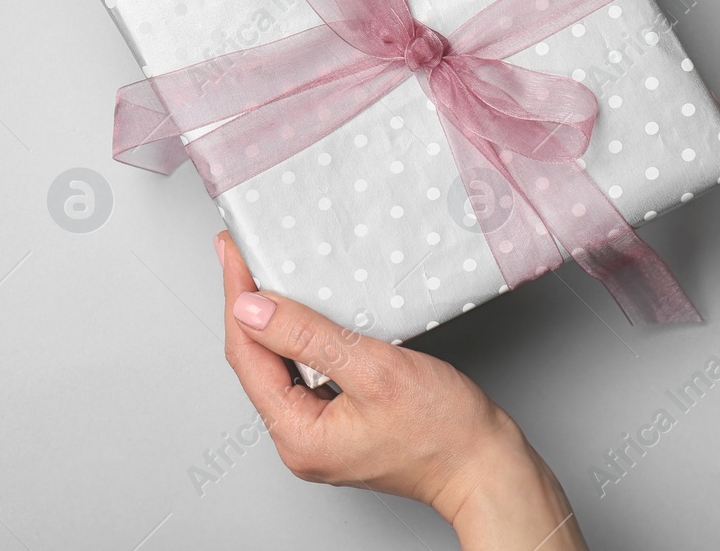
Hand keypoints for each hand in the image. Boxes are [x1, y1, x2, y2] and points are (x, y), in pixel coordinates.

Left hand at [217, 230, 587, 549]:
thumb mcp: (373, 368)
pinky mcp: (338, 425)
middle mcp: (298, 441)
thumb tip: (251, 309)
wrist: (486, 467)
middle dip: (247, 305)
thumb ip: (307, 337)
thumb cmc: (444, 429)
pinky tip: (304, 313)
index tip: (232, 252)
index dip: (236, 297)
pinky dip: (301, 340)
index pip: (246, 355)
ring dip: (273, 321)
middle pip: (256, 361)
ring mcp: (317, 436)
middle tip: (241, 253)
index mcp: (297, 435)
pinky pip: (305, 375)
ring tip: (265, 273)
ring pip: (279, 367)